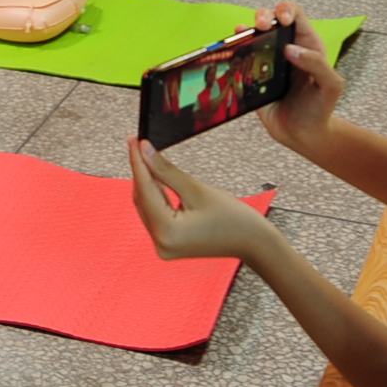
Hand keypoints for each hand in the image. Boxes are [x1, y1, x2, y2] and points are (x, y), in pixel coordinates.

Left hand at [128, 138, 275, 262]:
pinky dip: (156, 195)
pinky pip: (156, 214)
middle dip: (141, 170)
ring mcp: (164, 246)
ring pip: (147, 206)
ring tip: (144, 154)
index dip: (137, 162)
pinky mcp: (169, 243)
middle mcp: (160, 243)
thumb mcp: (197, 189)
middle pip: (143, 199)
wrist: (253, 242)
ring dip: (147, 181)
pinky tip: (154, 176)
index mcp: (167, 232)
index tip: (133, 140)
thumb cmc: (234, 218)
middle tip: (137, 142)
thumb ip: (166, 170)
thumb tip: (145, 151)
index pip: (145, 189)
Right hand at [246, 1, 344, 150]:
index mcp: (307, 44)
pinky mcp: (252, 73)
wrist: (301, 134)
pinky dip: (234, 47)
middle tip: (262, 26)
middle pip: (270, 18)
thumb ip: (317, 64)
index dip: (286, 10)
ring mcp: (267, 59)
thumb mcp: (329, 87)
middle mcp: (285, 47)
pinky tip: (232, 46)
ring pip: (253, 34)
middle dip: (264, 15)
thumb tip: (291, 49)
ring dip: (247, 28)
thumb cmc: (319, 109)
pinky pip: (241, 55)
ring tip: (243, 31)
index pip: (295, 15)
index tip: (282, 21)